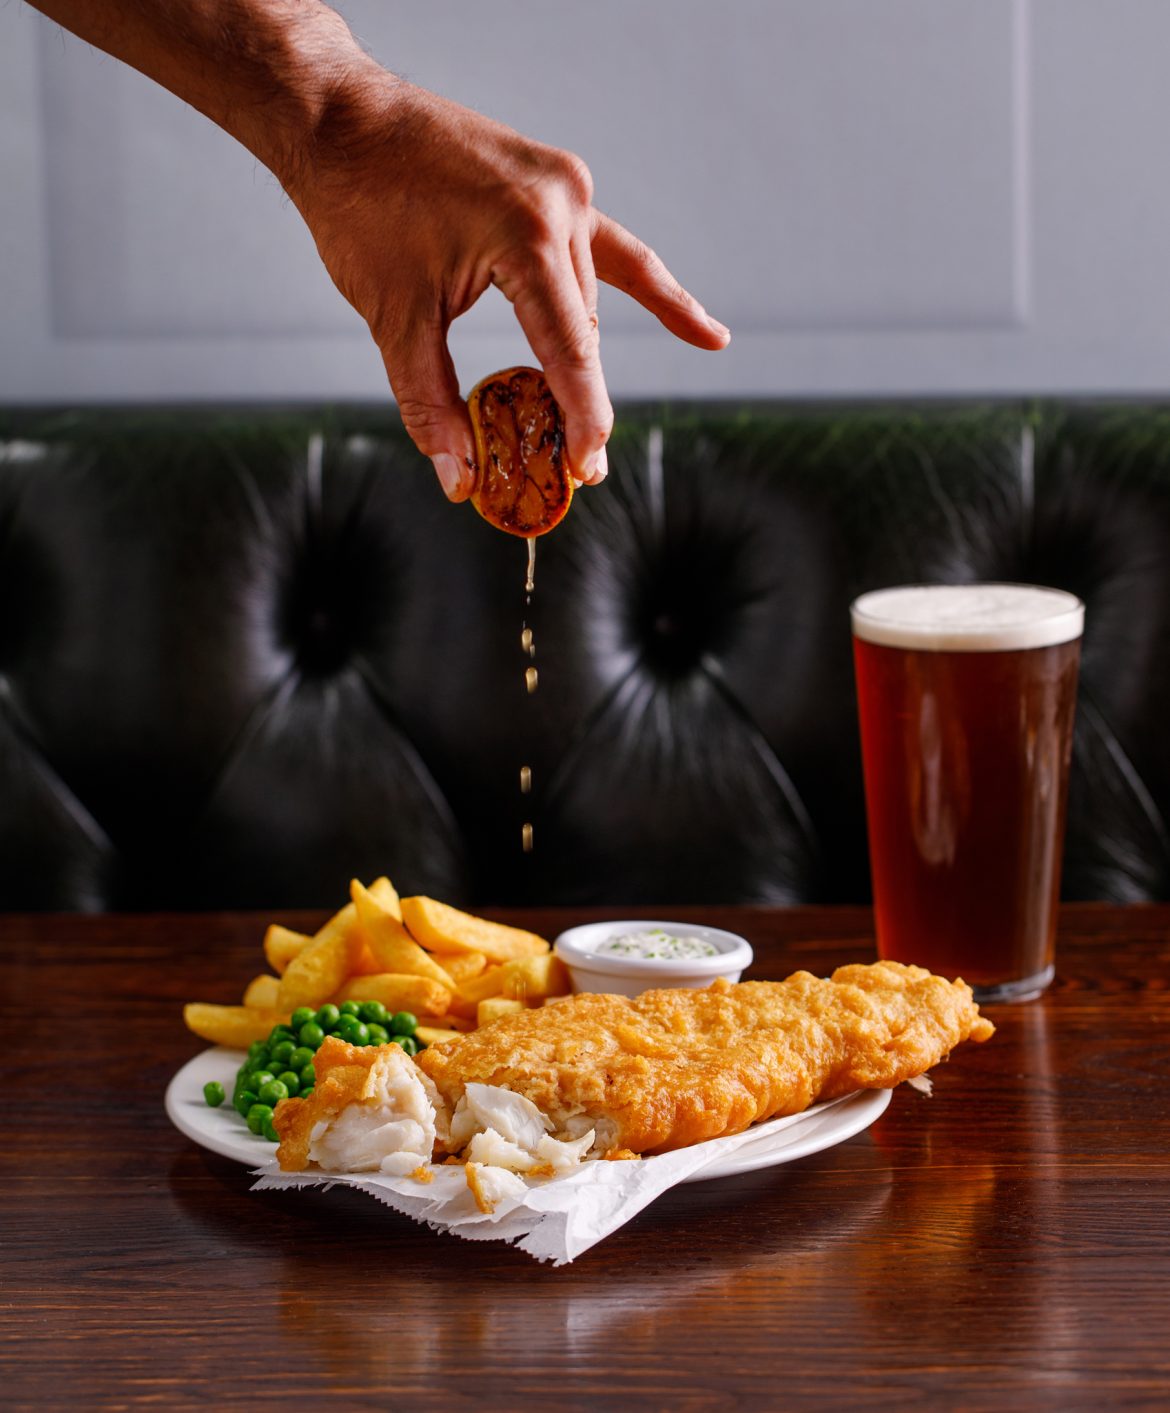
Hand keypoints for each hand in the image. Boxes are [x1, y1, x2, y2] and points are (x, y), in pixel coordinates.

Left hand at [284, 74, 729, 500]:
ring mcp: (568, 188)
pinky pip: (613, 252)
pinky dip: (647, 293)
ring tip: (582, 424)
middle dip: (577, 399)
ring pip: (591, 298)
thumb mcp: (394, 317)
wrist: (340, 118)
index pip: (572, 350)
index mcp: (528, 236)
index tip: (586, 470)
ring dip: (580, 353)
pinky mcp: (560, 184)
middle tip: (573, 464)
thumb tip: (459, 477)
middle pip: (584, 329)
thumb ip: (431, 402)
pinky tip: (703, 334)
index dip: (583, 419)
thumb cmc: (359, 207)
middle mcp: (564, 205)